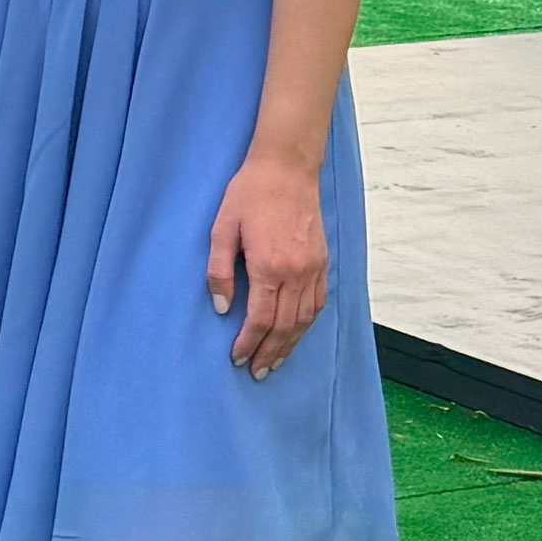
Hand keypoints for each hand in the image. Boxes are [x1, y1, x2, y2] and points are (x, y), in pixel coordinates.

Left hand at [208, 138, 329, 374]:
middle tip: (256, 372)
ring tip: (275, 362)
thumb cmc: (249, 194)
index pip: (260, 318)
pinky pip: (318, 302)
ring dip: (290, 345)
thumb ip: (219, 270)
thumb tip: (221, 307)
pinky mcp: (322, 261)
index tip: (237, 358)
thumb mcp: (222, 227)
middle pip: (284, 326)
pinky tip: (296, 333)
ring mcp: (313, 268)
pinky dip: (307, 324)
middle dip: (269, 353)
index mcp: (269, 266)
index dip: (248, 342)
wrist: (287, 168)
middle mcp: (296, 273)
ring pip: (304, 319)